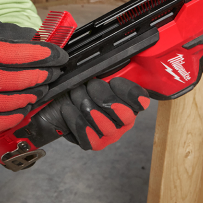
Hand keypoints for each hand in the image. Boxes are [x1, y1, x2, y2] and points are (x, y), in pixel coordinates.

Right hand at [0, 14, 66, 132]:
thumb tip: (24, 38)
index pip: (23, 55)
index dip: (44, 56)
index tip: (55, 56)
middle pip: (22, 81)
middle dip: (42, 77)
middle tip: (50, 74)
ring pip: (13, 103)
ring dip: (30, 97)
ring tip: (37, 92)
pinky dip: (13, 118)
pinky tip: (20, 112)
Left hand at [35, 77, 149, 150]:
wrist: (61, 102)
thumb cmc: (81, 87)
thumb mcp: (98, 73)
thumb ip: (114, 68)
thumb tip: (126, 58)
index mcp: (131, 100)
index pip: (141, 100)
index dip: (129, 92)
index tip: (114, 81)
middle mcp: (125, 121)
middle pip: (121, 112)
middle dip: (100, 95)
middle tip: (88, 86)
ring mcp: (112, 134)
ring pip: (103, 124)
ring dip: (83, 105)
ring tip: (75, 95)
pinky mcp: (96, 144)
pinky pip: (89, 136)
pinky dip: (75, 120)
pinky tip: (69, 109)